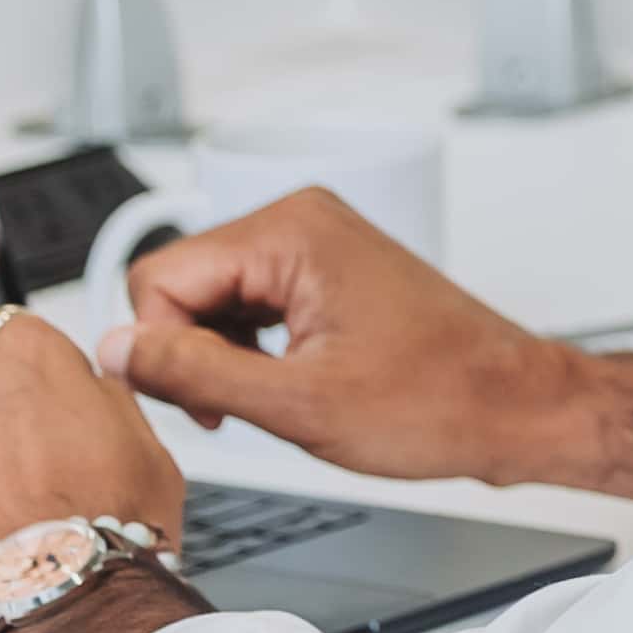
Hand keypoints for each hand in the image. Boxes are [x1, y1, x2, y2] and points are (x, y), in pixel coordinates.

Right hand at [112, 188, 590, 487]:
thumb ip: (192, 373)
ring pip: (212, 301)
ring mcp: (316, 246)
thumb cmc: (439, 401)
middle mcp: (301, 222)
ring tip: (277, 399)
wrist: (515, 408)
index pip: (158, 277)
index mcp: (291, 231)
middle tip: (240, 410)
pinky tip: (288, 386)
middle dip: (193, 353)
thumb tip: (117, 351)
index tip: (198, 404)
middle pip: (182, 285)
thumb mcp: (296, 404)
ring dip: (222, 358)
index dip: (160, 350)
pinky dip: (251, 353)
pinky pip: (249, 307)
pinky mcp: (326, 273)